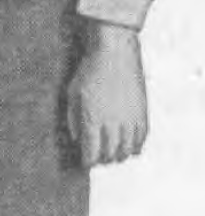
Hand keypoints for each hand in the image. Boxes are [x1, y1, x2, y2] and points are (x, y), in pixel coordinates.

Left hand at [66, 21, 148, 166]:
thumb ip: (73, 119)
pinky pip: (142, 139)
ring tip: (112, 154)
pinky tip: (129, 147)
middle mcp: (113, 123)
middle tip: (97, 158)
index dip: (88, 161)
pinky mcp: (143, 113)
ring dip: (119, 155)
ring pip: (128, 150)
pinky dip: (135, 147)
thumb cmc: (88, 71)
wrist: (114, 53)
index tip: (85, 162)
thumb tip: (77, 140)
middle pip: (110, 155)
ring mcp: (130, 119)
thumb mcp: (72, 94)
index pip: (91, 153)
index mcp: (92, 120)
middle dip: (102, 160)